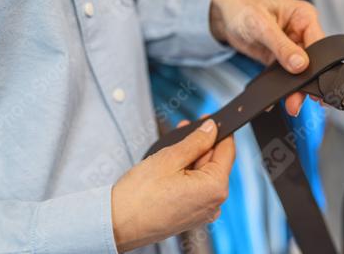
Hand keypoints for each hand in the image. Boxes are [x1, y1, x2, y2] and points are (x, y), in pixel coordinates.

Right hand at [111, 119, 234, 251]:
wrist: (115, 224)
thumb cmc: (138, 197)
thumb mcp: (170, 158)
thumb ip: (196, 141)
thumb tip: (211, 128)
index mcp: (215, 189)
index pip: (228, 151)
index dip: (220, 131)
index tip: (211, 119)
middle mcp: (214, 204)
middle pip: (216, 163)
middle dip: (202, 143)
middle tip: (186, 128)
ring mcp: (203, 212)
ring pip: (204, 175)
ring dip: (193, 157)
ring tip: (174, 145)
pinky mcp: (191, 216)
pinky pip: (196, 188)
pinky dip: (187, 174)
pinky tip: (174, 163)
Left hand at [210, 0, 324, 115]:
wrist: (224, 14)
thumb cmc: (243, 8)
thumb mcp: (261, 25)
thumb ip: (282, 46)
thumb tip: (300, 64)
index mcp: (304, 17)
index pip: (319, 43)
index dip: (318, 63)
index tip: (311, 80)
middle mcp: (301, 32)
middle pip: (312, 61)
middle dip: (306, 81)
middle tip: (299, 99)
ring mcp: (292, 47)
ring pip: (300, 72)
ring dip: (295, 88)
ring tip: (291, 104)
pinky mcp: (280, 59)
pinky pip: (286, 76)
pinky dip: (283, 87)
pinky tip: (279, 97)